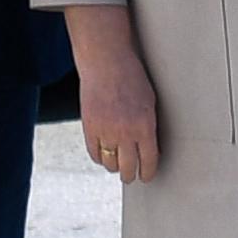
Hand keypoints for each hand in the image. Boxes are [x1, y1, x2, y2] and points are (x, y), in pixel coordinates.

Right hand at [77, 48, 161, 183]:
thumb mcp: (148, 103)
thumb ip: (148, 128)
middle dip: (130, 175)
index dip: (147, 173)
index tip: (146, 176)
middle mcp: (125, 132)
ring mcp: (105, 131)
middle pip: (128, 168)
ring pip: (110, 164)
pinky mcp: (89, 127)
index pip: (148, 162)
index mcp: (145, 126)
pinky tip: (103, 154)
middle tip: (130, 175)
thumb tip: (148, 151)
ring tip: (116, 164)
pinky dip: (99, 157)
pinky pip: (94, 154)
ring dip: (114, 166)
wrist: (105, 61)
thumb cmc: (131, 78)